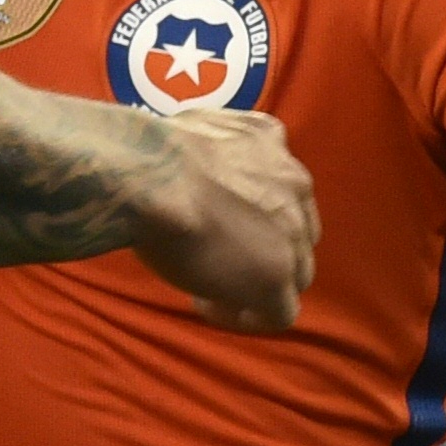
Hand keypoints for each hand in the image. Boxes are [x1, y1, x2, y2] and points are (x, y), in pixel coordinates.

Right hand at [125, 108, 317, 332]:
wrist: (150, 178)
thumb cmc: (150, 153)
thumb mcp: (191, 129)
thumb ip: (214, 151)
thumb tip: (197, 169)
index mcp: (273, 142)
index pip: (280, 187)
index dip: (251, 213)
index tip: (215, 224)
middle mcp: (293, 185)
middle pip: (295, 231)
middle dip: (263, 247)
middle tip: (218, 255)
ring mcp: (292, 235)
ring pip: (294, 274)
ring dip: (256, 281)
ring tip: (209, 286)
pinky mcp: (276, 277)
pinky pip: (279, 313)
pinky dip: (247, 316)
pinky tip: (208, 305)